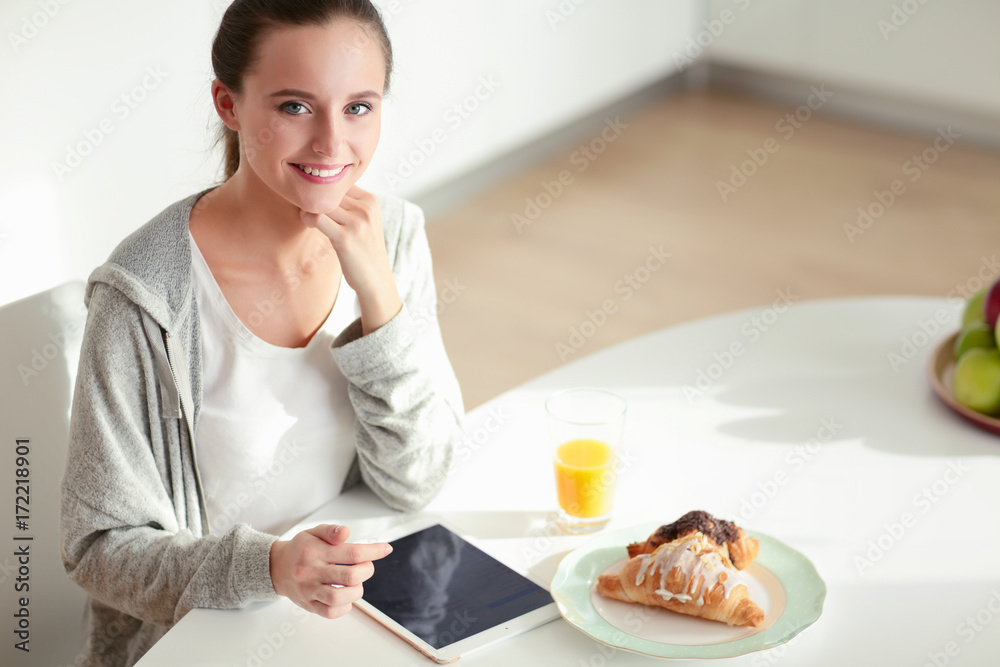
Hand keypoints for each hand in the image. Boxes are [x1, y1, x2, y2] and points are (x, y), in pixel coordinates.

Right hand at [269, 524, 391, 618]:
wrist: (275, 568)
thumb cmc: (300, 549)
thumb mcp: (313, 532)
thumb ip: (331, 531)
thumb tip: (346, 532)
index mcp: (314, 551)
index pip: (351, 552)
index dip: (373, 552)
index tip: (385, 549)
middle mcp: (311, 571)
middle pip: (349, 576)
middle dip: (366, 571)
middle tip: (366, 567)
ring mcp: (309, 590)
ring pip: (339, 597)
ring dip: (357, 591)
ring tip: (356, 583)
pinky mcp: (308, 605)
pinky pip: (330, 612)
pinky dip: (345, 607)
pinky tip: (347, 597)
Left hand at [300, 187, 402, 334]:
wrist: (376, 279)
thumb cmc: (365, 250)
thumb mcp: (365, 221)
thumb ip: (350, 204)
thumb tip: (322, 187)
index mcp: (372, 201)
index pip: (340, 182)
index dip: (325, 191)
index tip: (318, 202)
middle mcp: (366, 209)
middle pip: (330, 191)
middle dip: (315, 199)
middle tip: (306, 208)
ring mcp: (357, 223)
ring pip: (321, 202)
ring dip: (308, 208)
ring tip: (308, 218)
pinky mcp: (345, 237)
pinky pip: (317, 218)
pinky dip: (307, 218)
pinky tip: (308, 224)